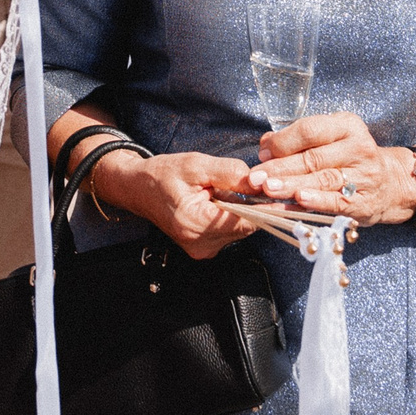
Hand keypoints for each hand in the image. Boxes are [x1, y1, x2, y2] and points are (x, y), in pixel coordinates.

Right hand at [85, 149, 259, 260]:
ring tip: (221, 191)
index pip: (246, 222)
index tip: (277, 194)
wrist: (138, 189)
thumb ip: (230, 173)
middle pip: (246, 227)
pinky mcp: (203, 248)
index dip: (265, 207)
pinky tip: (217, 202)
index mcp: (196, 224)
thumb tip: (259, 181)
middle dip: (251, 205)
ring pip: (239, 230)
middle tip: (245, 183)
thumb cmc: (163, 174)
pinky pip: (229, 232)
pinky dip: (230, 216)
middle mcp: (200, 244)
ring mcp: (202, 249)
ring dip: (240, 210)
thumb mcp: (196, 165)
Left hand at [246, 113, 415, 227]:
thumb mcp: (332, 138)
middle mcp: (358, 147)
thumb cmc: (351, 158)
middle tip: (255, 178)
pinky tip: (298, 201)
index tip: (262, 154)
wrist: (392, 183)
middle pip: (312, 157)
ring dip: (291, 186)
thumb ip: (299, 139)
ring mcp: (363, 175)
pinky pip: (336, 201)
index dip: (282, 142)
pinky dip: (316, 201)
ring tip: (268, 190)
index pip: (310, 130)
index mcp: (347, 125)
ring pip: (321, 179)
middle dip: (280, 168)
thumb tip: (266, 145)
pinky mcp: (364, 201)